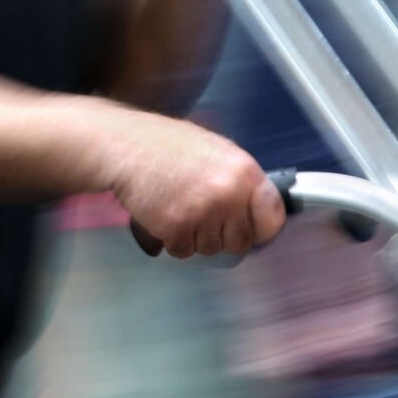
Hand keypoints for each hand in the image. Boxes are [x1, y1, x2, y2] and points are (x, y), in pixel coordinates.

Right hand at [104, 110, 285, 258]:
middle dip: (223, 235)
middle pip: (241, 242)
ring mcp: (203, 212)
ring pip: (211, 249)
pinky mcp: (177, 228)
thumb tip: (259, 209)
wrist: (124, 147)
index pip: (273, 218)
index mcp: (244, 172)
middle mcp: (229, 194)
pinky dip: (173, 240)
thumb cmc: (166, 146)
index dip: (261, 227)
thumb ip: (240, 181)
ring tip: (179, 207)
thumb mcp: (216, 151)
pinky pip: (184, 251)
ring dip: (195, 237)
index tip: (252, 229)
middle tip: (203, 217)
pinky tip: (164, 214)